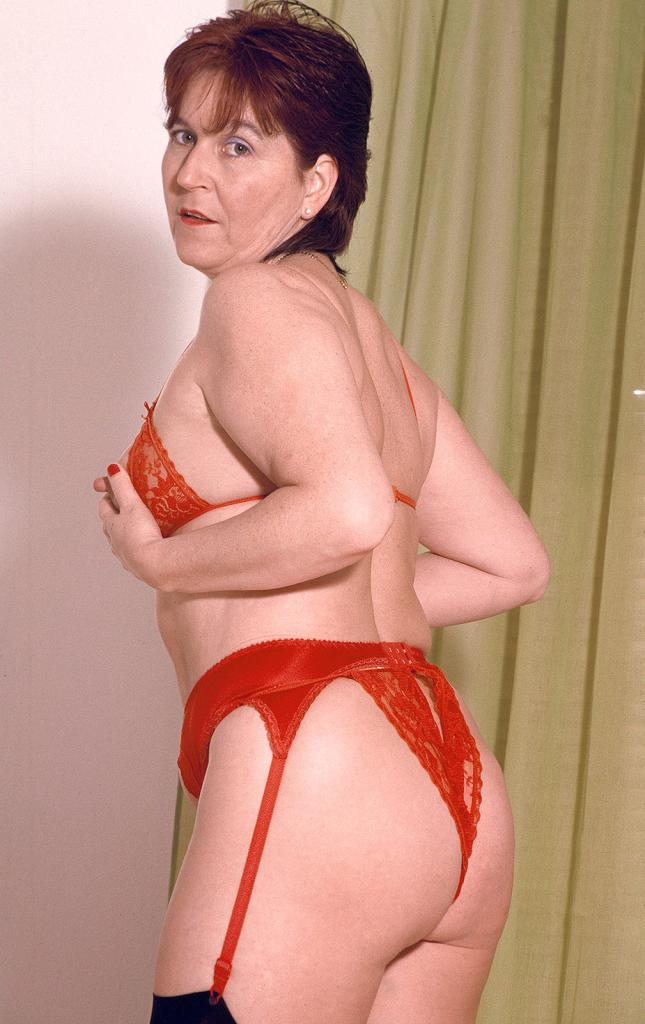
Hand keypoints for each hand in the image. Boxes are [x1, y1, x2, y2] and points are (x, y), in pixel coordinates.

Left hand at [94, 463, 164, 586]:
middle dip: (114, 517)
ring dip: (125, 535)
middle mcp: (115, 542)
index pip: (104, 508)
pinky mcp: (138, 568)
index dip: (108, 497)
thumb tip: (112, 468)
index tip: (112, 491)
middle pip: (110, 526)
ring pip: (121, 542)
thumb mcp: (132, 504)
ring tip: (135, 530)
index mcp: (111, 525)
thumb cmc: (142, 534)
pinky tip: (147, 550)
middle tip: (123, 509)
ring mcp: (125, 557)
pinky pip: (134, 556)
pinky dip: (138, 550)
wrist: (155, 565)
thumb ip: (122, 486)